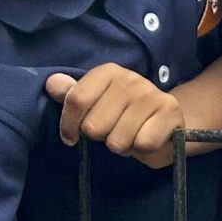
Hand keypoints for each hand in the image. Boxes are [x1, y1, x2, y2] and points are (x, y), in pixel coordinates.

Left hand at [44, 65, 186, 168]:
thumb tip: (51, 83)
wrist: (169, 121)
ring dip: (122, 146)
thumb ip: (73, 95)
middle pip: (94, 126)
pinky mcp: (170, 112)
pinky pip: (142, 144)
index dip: (68, 125)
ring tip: (129, 135)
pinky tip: (145, 138)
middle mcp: (130, 79)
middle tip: (112, 131)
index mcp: (108, 72)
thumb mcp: (97, 103)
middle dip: (101, 137)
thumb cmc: (125, 114)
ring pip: (117, 140)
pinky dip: (141, 149)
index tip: (70, 137)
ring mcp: (152, 94)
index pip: (76, 100)